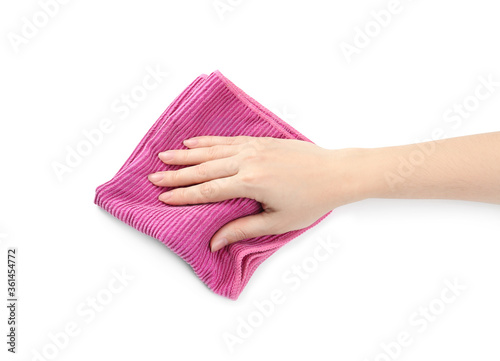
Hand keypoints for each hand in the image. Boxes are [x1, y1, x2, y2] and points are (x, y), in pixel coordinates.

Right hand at [148, 136, 363, 251]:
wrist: (336, 172)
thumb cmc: (311, 199)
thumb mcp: (278, 221)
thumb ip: (242, 229)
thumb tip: (215, 243)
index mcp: (250, 183)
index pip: (208, 190)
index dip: (184, 195)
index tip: (163, 197)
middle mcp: (247, 161)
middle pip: (203, 168)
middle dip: (177, 174)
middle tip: (153, 177)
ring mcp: (253, 147)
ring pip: (211, 150)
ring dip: (186, 154)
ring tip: (164, 156)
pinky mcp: (259, 141)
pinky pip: (227, 139)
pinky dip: (208, 141)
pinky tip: (193, 142)